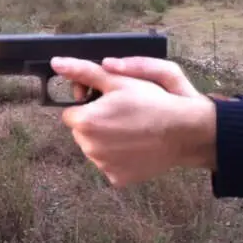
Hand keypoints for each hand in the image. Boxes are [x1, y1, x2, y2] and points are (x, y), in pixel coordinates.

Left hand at [50, 57, 216, 186]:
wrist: (184, 131)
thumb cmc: (152, 102)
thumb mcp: (118, 81)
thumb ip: (83, 72)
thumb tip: (57, 63)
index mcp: (84, 122)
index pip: (71, 113)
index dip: (87, 106)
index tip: (106, 103)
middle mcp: (88, 147)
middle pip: (81, 132)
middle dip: (95, 123)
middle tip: (121, 115)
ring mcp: (103, 165)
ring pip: (94, 149)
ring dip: (105, 140)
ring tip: (130, 130)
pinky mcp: (117, 178)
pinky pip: (109, 165)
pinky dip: (118, 158)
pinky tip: (135, 147)